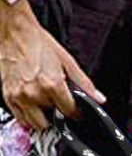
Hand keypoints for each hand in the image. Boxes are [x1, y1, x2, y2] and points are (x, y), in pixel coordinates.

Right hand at [0, 0, 104, 130]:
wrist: (14, 31)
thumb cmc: (38, 43)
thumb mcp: (67, 62)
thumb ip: (84, 84)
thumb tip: (99, 99)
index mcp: (52, 85)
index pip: (70, 112)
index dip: (77, 113)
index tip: (76, 111)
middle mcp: (35, 93)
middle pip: (54, 121)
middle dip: (59, 116)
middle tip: (59, 106)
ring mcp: (20, 96)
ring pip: (37, 124)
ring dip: (44, 119)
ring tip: (46, 106)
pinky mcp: (8, 96)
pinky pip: (21, 119)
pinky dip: (28, 117)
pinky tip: (33, 108)